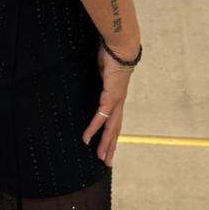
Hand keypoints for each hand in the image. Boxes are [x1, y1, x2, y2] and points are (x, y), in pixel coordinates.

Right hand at [82, 40, 134, 165]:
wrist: (121, 46)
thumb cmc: (112, 54)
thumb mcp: (104, 70)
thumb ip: (101, 77)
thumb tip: (97, 75)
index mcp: (117, 97)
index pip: (115, 120)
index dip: (111, 134)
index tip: (107, 146)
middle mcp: (119, 102)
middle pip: (115, 129)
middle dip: (111, 147)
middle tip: (107, 162)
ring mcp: (116, 100)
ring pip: (111, 128)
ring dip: (105, 144)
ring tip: (100, 158)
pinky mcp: (111, 97)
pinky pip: (101, 117)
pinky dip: (94, 128)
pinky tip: (87, 138)